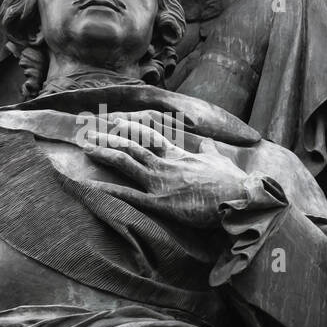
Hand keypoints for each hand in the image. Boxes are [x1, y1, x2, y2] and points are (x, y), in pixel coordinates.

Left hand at [80, 112, 254, 227]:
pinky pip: (129, 195)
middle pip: (131, 146)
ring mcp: (161, 182)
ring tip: (86, 147)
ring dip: (104, 153)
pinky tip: (90, 184)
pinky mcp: (160, 203)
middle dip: (109, 138)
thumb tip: (204, 139)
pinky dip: (108, 189)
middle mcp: (166, 164)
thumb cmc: (232, 181)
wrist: (239, 197)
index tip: (116, 122)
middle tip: (90, 134)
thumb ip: (208, 149)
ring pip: (126, 162)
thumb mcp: (219, 159)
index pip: (150, 136)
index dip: (131, 128)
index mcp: (179, 154)